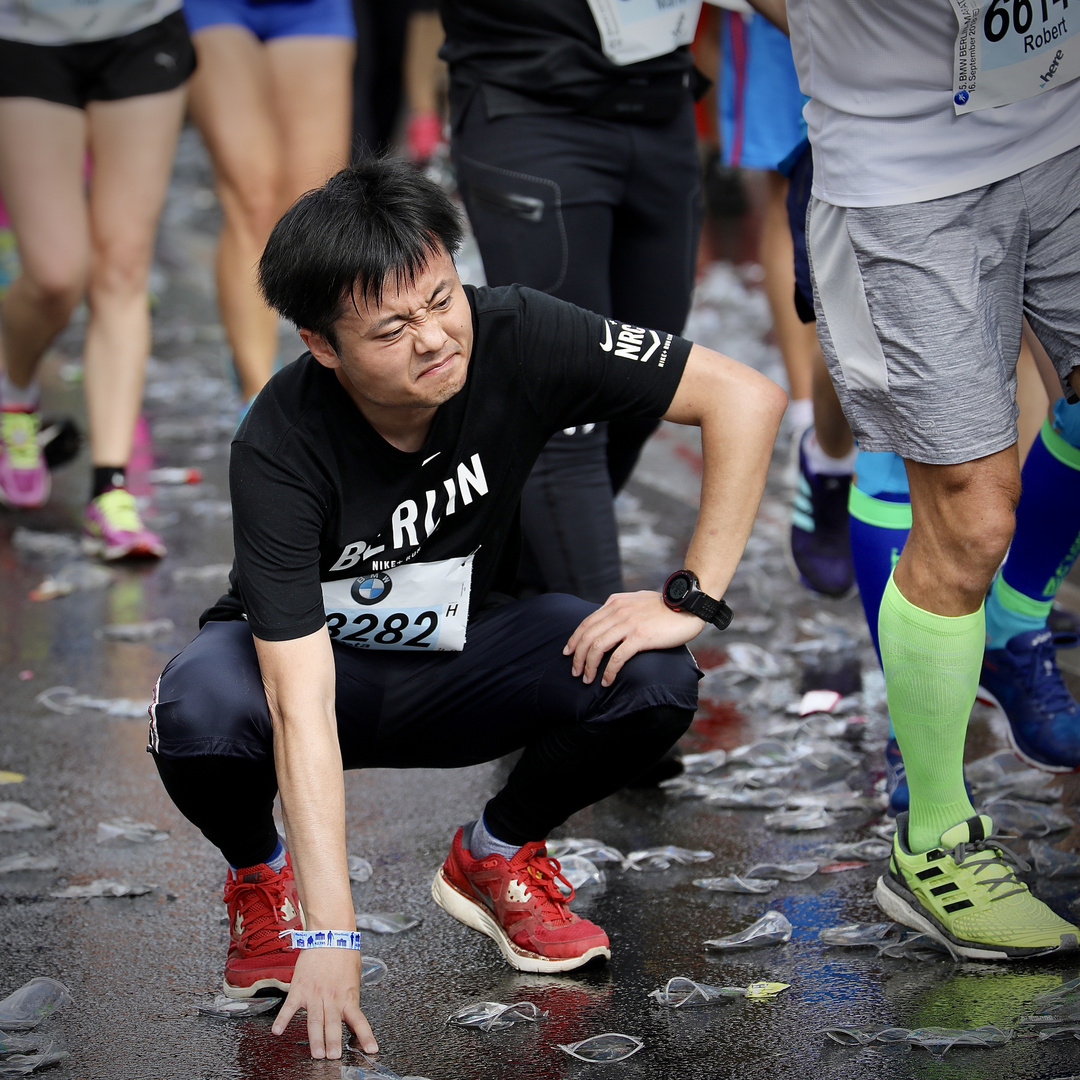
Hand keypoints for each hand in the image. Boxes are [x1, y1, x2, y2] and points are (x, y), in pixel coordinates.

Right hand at [272, 948, 377, 1059]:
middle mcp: (332, 997)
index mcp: (349, 995)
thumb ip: (351, 999)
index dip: (366, 1036)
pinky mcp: (300, 988)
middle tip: (333, 1058)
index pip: (359, 1020)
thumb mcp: (354, 978)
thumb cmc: (345, 953)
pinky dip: (283, 1020)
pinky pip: (290, 1007)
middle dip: (333, 1043)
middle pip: (333, 1024)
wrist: (331, 932)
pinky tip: (277, 1032)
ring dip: (315, 1038)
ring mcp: (315, 993)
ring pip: (315, 1020)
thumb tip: (352, 1018)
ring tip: (316, 1054)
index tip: (371, 1050)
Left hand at [564, 590, 703, 687]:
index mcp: (615, 603)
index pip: (586, 622)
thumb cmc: (666, 606)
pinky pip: (617, 658)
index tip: (568, 652)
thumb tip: (608, 618)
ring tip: (586, 679)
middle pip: (588, 636)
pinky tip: (606, 681)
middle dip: (577, 656)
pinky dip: (608, 671)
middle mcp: (618, 612)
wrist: (689, 606)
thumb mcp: (637, 600)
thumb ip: (621, 607)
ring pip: (597, 647)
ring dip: (588, 666)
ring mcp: (629, 624)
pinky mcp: (641, 637)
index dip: (574, 639)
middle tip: (575, 672)